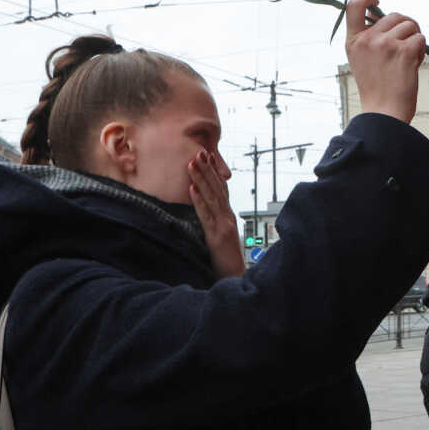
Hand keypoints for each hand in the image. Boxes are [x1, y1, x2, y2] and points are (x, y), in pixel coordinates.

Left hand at [188, 150, 244, 279]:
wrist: (236, 278)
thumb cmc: (227, 261)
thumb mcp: (221, 238)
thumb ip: (216, 224)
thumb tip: (207, 213)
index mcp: (228, 217)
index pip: (221, 189)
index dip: (214, 172)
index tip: (208, 156)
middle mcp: (228, 217)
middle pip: (217, 188)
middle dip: (207, 169)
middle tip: (199, 152)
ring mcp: (223, 225)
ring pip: (211, 196)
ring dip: (201, 178)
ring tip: (192, 163)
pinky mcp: (217, 235)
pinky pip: (206, 214)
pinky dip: (199, 200)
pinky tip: (192, 188)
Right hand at [345, 0, 426, 123]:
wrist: (384, 113)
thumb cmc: (377, 89)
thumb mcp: (362, 60)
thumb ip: (371, 39)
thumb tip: (393, 19)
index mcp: (353, 41)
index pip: (354, 5)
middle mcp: (367, 39)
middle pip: (394, 15)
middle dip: (405, 26)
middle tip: (406, 45)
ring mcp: (385, 44)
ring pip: (410, 26)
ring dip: (414, 39)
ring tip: (408, 59)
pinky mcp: (404, 51)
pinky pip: (420, 39)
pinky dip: (421, 50)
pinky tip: (413, 64)